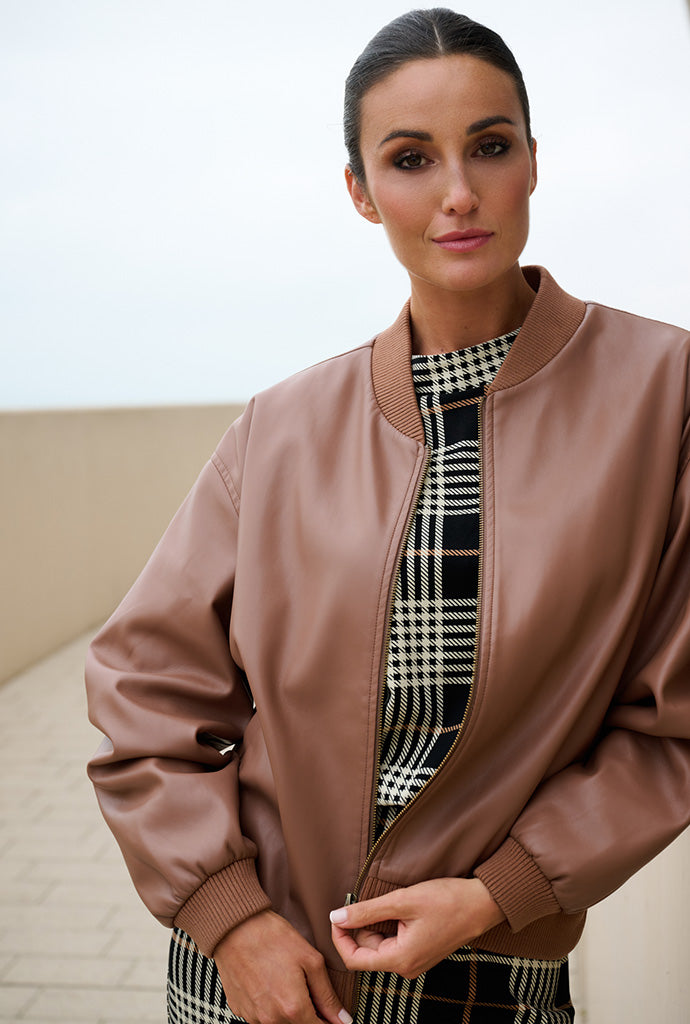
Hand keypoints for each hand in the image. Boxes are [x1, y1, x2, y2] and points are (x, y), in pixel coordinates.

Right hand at [214, 909, 351, 1023]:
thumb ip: (327, 995)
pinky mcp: (240, 1010)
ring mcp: (253, 1017)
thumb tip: (342, 1020)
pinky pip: (262, 1016)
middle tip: (307, 988)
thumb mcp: (310, 960)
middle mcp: (271, 1019)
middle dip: (308, 1014)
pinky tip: (270, 983)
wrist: (235, 927)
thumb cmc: (273, 938)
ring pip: (280, 1023)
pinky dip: (270, 1006)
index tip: (333, 1015)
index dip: (329, 1022)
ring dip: (288, 1010)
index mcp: (293, 1008)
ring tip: (286, 980)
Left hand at [330, 878, 504, 979]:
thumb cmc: (446, 901)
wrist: (483, 903)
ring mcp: (415, 961)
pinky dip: (386, 927)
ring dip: (372, 926)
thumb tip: (337, 917)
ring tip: (380, 902)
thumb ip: (367, 911)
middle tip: (359, 900)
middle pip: (366, 953)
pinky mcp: (420, 952)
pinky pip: (393, 943)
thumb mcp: (402, 901)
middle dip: (358, 928)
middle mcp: (406, 968)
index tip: (337, 915)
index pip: (355, 960)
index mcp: (400, 960)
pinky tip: (393, 909)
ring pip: (379, 947)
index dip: (340, 938)